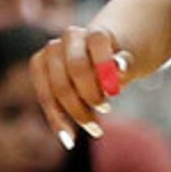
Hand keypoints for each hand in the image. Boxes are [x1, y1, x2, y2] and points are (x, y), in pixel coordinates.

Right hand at [31, 25, 132, 146]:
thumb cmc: (120, 61)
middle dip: (91, 94)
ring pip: (56, 86)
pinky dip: (56, 118)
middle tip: (107, 112)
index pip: (98, 43)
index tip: (115, 92)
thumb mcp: (132, 63)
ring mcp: (51, 51)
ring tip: (95, 130)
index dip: (104, 67)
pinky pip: (44, 95)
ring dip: (74, 111)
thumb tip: (120, 64)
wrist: (103, 55)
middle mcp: (69, 37)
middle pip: (76, 68)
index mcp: (95, 32)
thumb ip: (126, 64)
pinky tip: (68, 139)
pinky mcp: (39, 65)